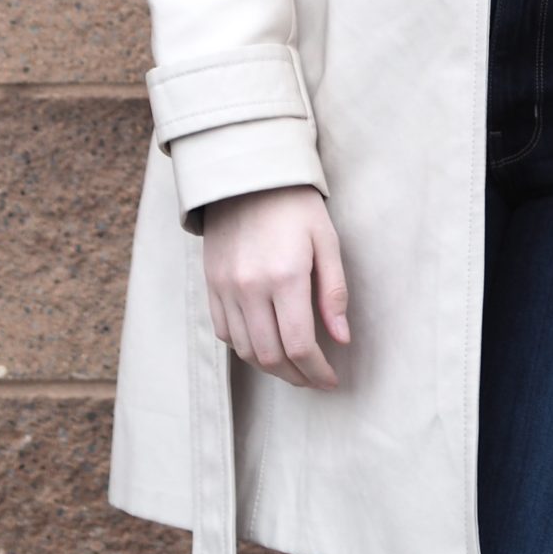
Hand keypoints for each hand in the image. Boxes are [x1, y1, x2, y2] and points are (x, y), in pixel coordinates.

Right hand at [200, 184, 350, 388]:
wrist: (248, 174)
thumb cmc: (295, 205)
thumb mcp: (326, 240)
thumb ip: (334, 292)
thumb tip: (341, 339)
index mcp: (285, 276)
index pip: (299, 345)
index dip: (317, 371)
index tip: (331, 379)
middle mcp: (251, 287)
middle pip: (271, 356)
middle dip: (296, 376)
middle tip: (314, 378)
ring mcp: (226, 287)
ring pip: (246, 350)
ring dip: (271, 367)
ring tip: (292, 366)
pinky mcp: (210, 284)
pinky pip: (224, 332)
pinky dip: (244, 348)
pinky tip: (263, 344)